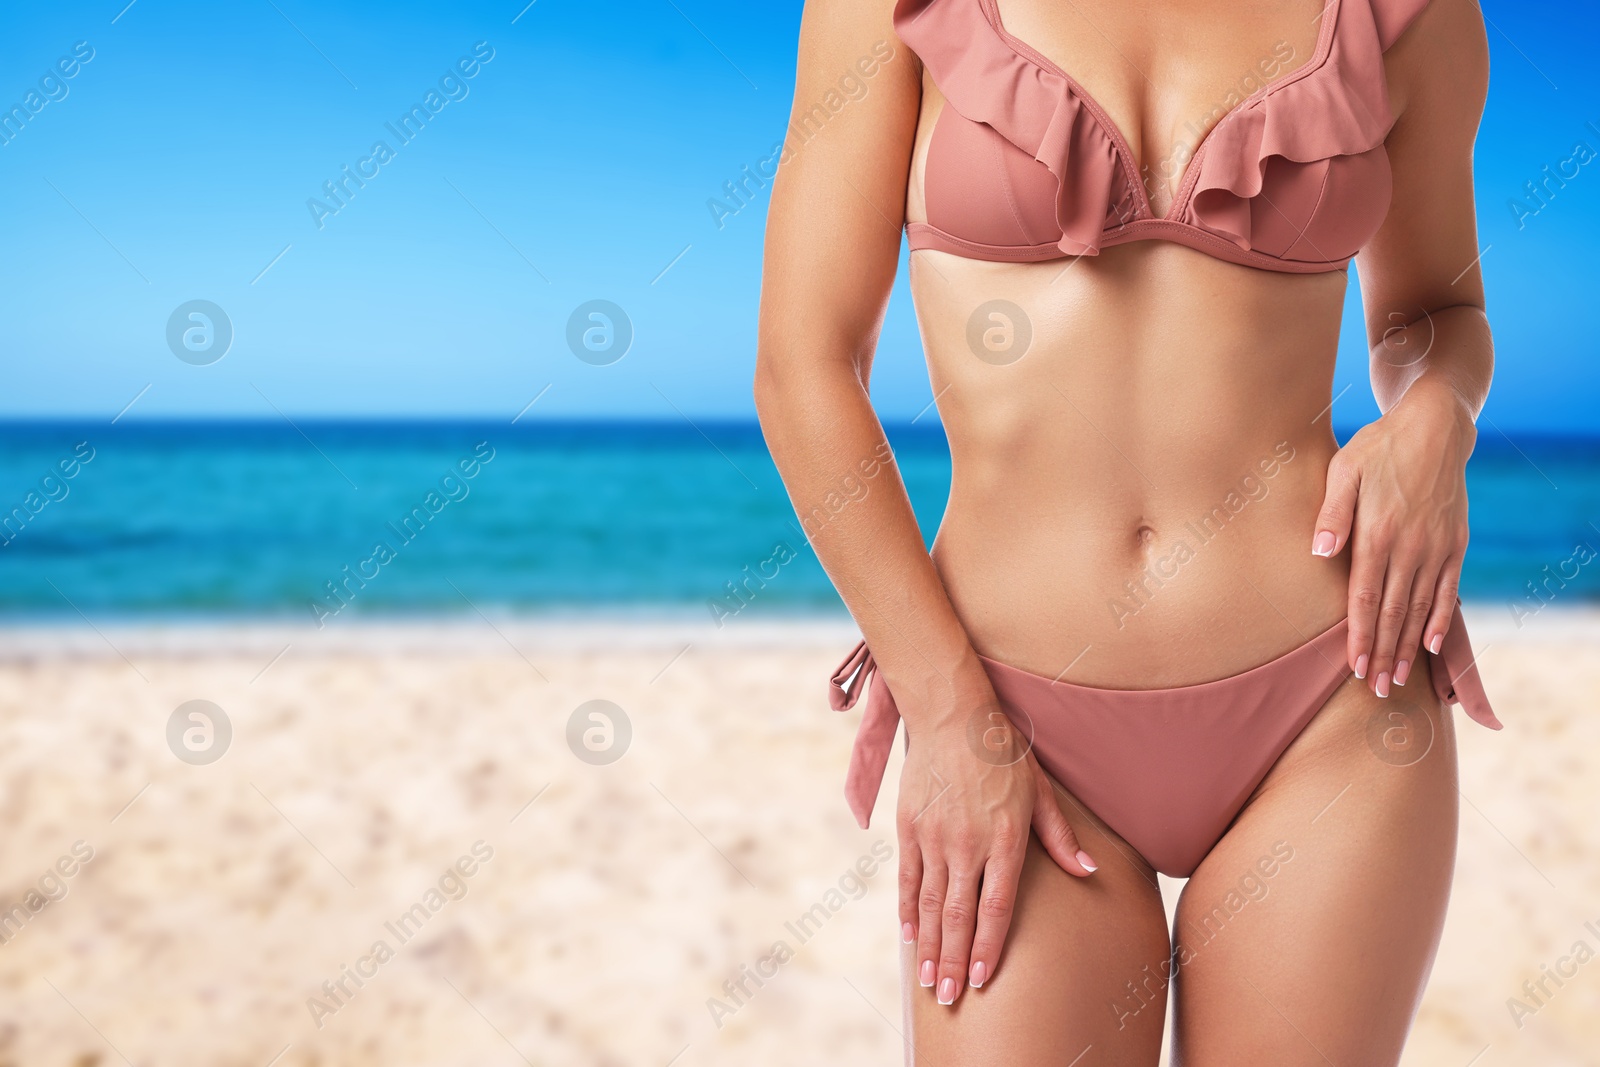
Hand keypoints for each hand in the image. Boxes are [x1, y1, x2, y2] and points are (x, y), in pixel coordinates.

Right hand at [898, 694, 1094, 1007]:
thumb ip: (1061, 836)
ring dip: (928, 945)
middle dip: (953, 960)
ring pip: (930, 903)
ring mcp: (934, 836)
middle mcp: (967, 844)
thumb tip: (1088, 871)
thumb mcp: (1040, 791)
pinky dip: (907, 910)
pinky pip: (906, 878)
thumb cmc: (1002, 752)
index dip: (986, 947)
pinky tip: (908, 936)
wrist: (951, 715)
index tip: (980, 979)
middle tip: (949, 996)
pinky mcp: (909, 827)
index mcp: (1004, 839)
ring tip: (927, 979)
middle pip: (959, 916)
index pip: (996, 907)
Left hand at [1311, 381, 1475, 695]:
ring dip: (1408, 646)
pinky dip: (1440, 620)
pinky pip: (1449, 590)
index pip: (1366, 597)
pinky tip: (1429, 644)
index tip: (1354, 667)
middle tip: (1376, 690)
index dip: (1360, 636)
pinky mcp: (1456, 543)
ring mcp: (1438, 546)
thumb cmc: (1378, 447)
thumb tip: (1320, 553)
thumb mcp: (1344, 470)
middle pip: (1394, 611)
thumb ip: (1332, 514)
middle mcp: (1411, 546)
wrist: (1435, 426)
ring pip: (1421, 608)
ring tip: (1398, 678)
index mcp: (1378, 533)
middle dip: (1384, 653)